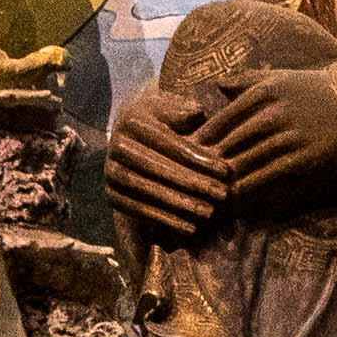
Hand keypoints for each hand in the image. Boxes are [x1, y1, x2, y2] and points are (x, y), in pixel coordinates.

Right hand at [107, 89, 234, 239]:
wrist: (131, 133)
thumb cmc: (165, 120)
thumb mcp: (174, 108)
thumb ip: (186, 111)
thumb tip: (196, 114)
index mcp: (132, 120)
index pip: (171, 144)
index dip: (199, 159)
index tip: (225, 171)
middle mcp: (116, 146)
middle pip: (158, 168)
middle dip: (193, 183)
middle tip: (222, 195)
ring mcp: (111, 172)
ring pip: (147, 191)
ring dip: (180, 205)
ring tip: (209, 213)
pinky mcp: (112, 195)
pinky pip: (139, 211)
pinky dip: (165, 220)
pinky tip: (191, 228)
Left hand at [192, 63, 336, 203]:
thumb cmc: (318, 92)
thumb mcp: (282, 78)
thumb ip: (247, 81)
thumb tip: (216, 86)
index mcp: (262, 92)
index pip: (220, 120)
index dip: (200, 141)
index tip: (184, 156)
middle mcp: (271, 114)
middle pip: (226, 144)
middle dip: (205, 165)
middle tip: (186, 180)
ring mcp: (285, 138)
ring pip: (242, 164)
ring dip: (221, 182)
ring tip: (204, 194)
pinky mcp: (298, 160)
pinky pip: (263, 179)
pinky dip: (245, 192)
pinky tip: (233, 202)